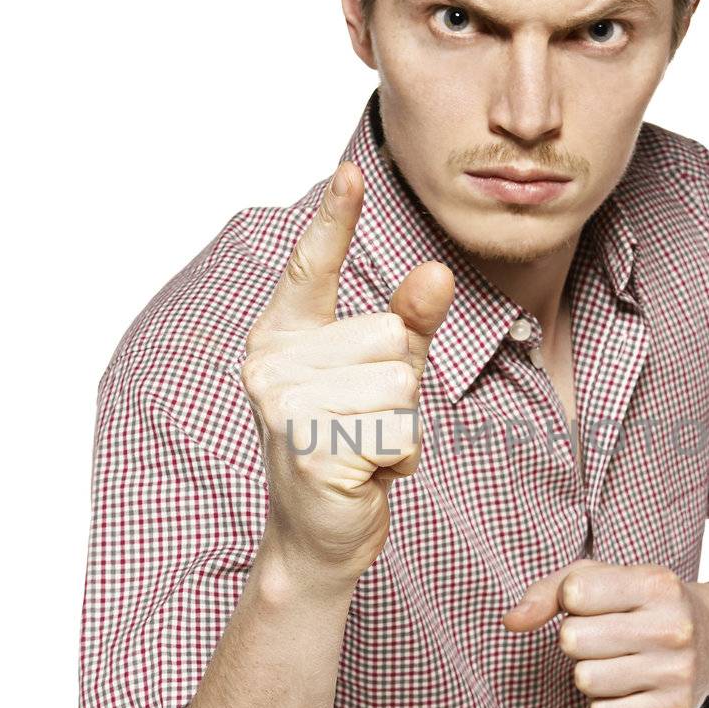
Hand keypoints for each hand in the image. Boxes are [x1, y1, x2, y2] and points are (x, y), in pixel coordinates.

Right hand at [240, 159, 454, 580]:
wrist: (317, 537)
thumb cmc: (350, 446)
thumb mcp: (384, 377)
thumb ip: (409, 324)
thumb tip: (435, 272)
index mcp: (283, 336)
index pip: (314, 267)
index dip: (335, 219)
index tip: (350, 170)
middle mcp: (272, 364)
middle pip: (390, 338)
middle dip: (400, 389)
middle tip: (364, 424)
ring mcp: (286, 407)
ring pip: (399, 385)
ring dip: (401, 427)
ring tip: (365, 448)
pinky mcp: (311, 447)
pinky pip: (399, 432)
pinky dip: (399, 460)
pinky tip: (366, 475)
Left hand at [502, 561, 708, 707]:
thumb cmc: (644, 604)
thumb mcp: (605, 578)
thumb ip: (550, 590)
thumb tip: (511, 622)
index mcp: (655, 584)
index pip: (574, 593)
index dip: (572, 601)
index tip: (594, 603)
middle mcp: (671, 627)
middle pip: (573, 640)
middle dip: (578, 639)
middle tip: (606, 636)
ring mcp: (676, 672)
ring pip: (584, 679)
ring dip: (590, 672)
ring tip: (618, 660)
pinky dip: (605, 703)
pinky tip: (629, 685)